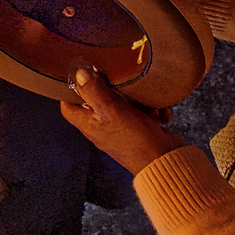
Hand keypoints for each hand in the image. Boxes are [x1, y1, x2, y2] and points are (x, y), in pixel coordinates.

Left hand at [61, 68, 187, 175]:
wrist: (165, 160)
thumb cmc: (135, 140)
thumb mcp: (111, 110)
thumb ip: (94, 91)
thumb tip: (79, 74)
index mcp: (89, 125)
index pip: (68, 108)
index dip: (70, 91)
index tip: (81, 75)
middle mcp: (103, 127)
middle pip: (98, 101)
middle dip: (111, 88)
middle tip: (119, 78)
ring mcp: (122, 129)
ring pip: (124, 104)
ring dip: (137, 99)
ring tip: (146, 101)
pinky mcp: (141, 128)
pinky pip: (144, 112)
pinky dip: (153, 110)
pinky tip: (159, 114)